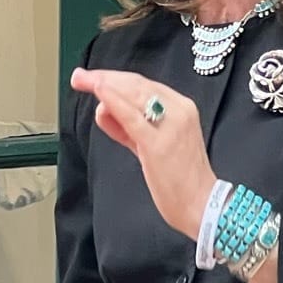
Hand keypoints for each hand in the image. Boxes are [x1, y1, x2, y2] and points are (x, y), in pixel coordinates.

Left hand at [71, 67, 217, 236]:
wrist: (202, 205)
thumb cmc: (180, 179)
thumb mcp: (151, 145)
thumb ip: (127, 128)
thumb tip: (103, 110)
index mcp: (180, 108)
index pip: (144, 85)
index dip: (116, 78)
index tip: (94, 77)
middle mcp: (178, 111)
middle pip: (136, 85)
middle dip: (104, 78)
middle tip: (81, 77)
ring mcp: (170, 126)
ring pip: (133, 95)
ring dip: (104, 84)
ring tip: (83, 81)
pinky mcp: (158, 144)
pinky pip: (132, 117)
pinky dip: (114, 100)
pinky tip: (99, 91)